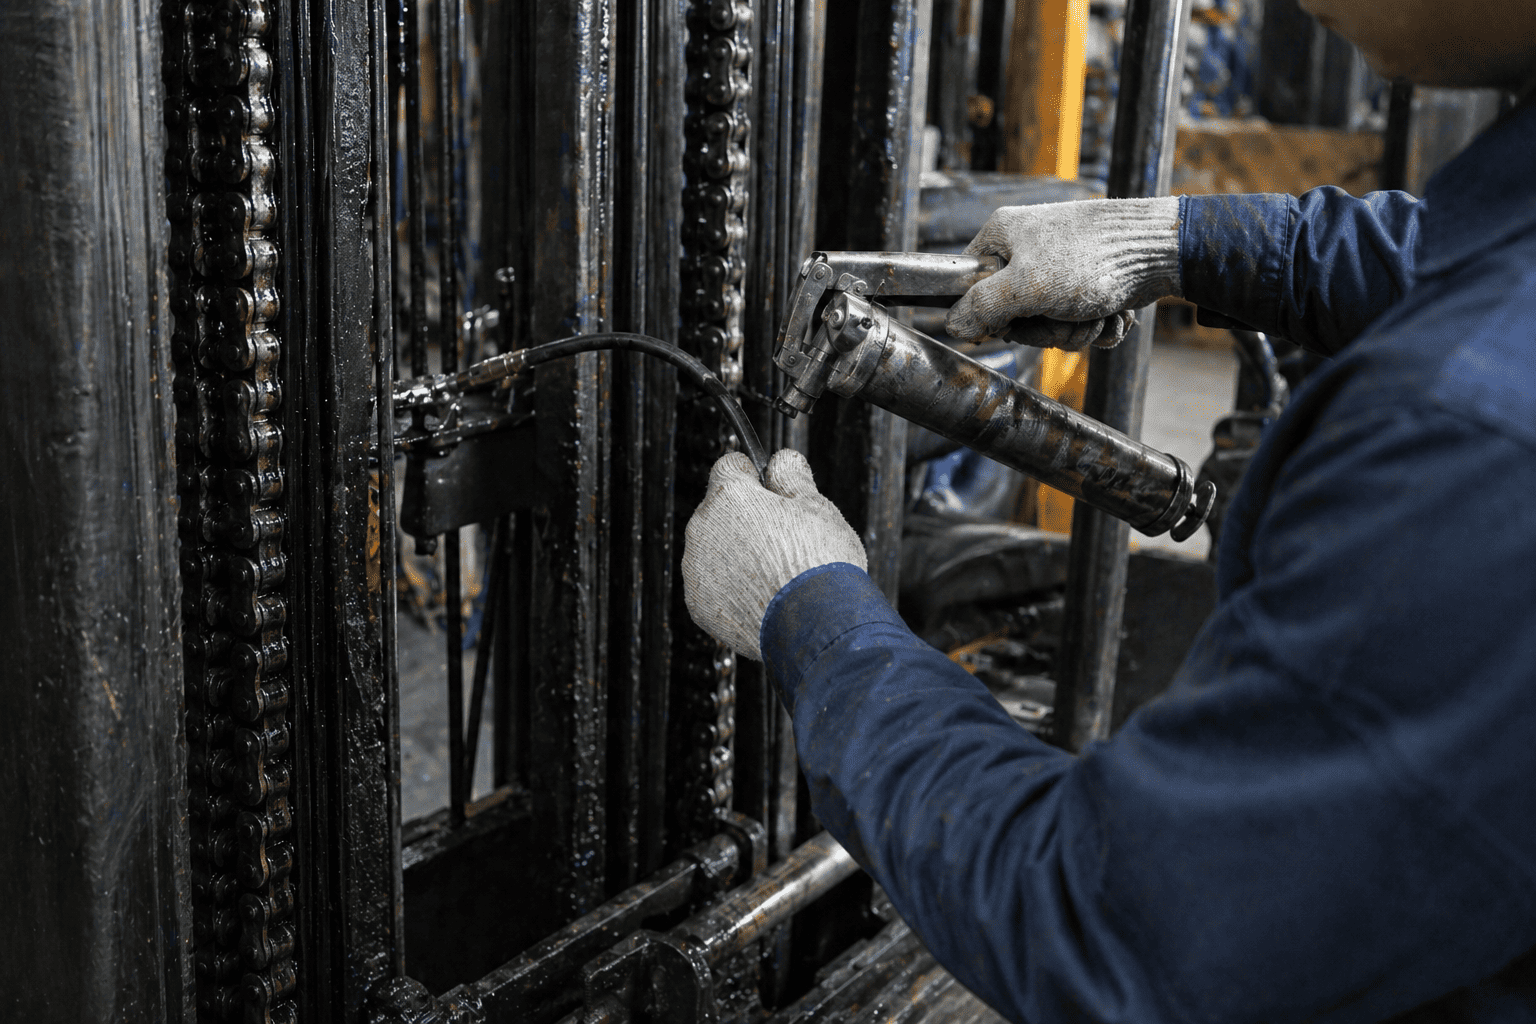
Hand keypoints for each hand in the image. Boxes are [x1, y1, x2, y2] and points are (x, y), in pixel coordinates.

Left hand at [683, 450, 867, 659]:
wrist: (816, 624)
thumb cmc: (819, 564)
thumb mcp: (817, 506)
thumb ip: (792, 477)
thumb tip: (782, 461)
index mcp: (730, 496)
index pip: (728, 466)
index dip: (752, 475)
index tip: (767, 487)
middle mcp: (703, 529)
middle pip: (719, 510)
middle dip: (745, 518)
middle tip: (781, 537)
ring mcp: (697, 570)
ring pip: (714, 550)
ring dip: (736, 554)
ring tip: (776, 572)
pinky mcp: (699, 605)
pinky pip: (713, 586)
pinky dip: (732, 589)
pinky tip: (763, 596)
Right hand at [944, 196, 1181, 349]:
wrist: (1160, 250)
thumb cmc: (1091, 259)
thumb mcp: (1024, 287)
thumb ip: (982, 307)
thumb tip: (953, 325)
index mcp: (1001, 237)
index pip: (971, 289)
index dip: (993, 314)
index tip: (1016, 317)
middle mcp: (1027, 251)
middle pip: (1014, 316)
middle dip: (1047, 328)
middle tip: (1067, 313)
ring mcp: (1058, 269)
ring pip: (1049, 325)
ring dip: (1077, 330)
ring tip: (1097, 311)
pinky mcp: (1086, 285)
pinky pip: (1078, 322)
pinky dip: (1097, 326)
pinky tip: (1112, 312)